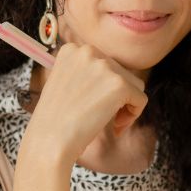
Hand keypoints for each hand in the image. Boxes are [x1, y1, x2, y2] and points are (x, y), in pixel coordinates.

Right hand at [22, 42, 147, 166]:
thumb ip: (86, 74)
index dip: (104, 88)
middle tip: (101, 118)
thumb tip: (113, 77)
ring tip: (111, 123)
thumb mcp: (65, 84)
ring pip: (134, 85)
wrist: (49, 141)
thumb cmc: (55, 121)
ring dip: (126, 105)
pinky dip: (133, 115)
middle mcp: (88, 51)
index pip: (105, 64)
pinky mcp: (119, 84)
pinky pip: (141, 99)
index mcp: (72, 49)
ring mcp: (104, 66)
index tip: (92, 105)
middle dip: (116, 97)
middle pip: (121, 73)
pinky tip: (116, 127)